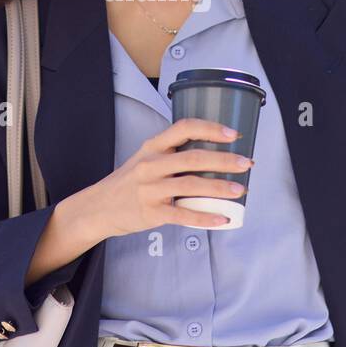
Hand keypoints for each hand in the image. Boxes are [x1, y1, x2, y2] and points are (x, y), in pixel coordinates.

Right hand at [78, 118, 251, 240]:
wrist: (99, 207)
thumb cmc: (129, 181)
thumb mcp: (145, 158)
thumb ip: (172, 154)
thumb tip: (213, 155)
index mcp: (153, 147)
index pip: (184, 128)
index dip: (211, 129)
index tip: (233, 134)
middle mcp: (151, 165)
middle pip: (193, 158)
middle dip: (224, 160)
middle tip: (246, 163)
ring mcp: (150, 189)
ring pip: (192, 186)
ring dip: (220, 188)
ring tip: (241, 190)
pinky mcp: (152, 212)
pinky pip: (183, 216)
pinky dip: (206, 218)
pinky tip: (223, 218)